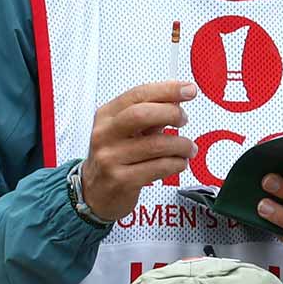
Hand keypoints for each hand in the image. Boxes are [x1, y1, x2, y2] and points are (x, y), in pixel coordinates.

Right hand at [77, 82, 197, 221]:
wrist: (94, 193)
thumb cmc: (114, 158)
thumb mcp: (125, 132)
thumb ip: (149, 116)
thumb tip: (176, 101)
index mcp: (106, 116)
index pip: (138, 95)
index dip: (166, 90)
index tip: (188, 90)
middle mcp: (105, 135)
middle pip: (142, 115)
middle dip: (171, 113)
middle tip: (184, 120)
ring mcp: (111, 158)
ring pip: (156, 145)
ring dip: (181, 145)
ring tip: (188, 148)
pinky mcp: (122, 180)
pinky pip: (159, 167)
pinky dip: (176, 163)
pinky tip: (179, 162)